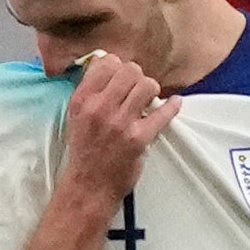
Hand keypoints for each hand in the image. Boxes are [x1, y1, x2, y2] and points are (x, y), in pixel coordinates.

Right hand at [59, 52, 180, 207]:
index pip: (106, 63)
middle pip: (130, 70)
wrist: (89, 186)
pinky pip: (163, 112)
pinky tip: (173, 104)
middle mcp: (99, 108)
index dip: (118, 66)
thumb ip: (90, 91)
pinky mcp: (138, 138)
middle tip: (137, 90)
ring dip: (151, 91)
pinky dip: (172, 106)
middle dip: (137, 77)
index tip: (122, 77)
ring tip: (148, 101)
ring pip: (147, 86)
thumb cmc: (85, 151)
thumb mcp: (76, 117)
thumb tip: (108, 65)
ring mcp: (119, 123)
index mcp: (82, 100)